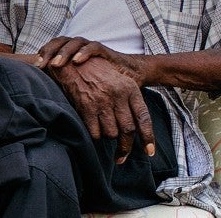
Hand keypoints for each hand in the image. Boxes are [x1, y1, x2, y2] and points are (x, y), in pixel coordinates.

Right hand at [37, 37, 155, 162]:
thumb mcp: (119, 81)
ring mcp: (102, 101)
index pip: (143, 118)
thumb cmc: (97, 73)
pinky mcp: (86, 106)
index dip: (148, 137)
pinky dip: (94, 135)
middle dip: (125, 148)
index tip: (149, 152)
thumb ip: (129, 101)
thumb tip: (136, 127)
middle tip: (121, 157)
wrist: (71, 62)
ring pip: (111, 133)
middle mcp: (118, 95)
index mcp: (130, 89)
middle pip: (128, 130)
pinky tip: (92, 130)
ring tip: (103, 134)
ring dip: (107, 137)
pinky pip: (94, 131)